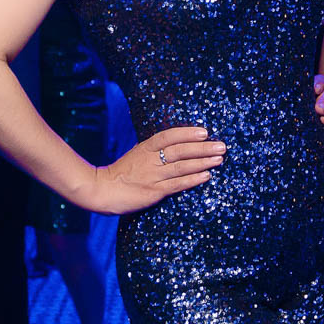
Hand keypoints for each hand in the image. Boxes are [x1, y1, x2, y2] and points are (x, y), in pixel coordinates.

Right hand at [81, 126, 226, 213]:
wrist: (101, 190)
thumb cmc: (121, 173)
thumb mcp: (137, 156)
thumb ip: (154, 152)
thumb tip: (180, 146)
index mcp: (145, 148)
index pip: (169, 136)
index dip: (187, 133)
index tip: (204, 132)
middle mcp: (150, 160)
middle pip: (180, 150)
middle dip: (203, 148)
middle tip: (222, 146)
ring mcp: (152, 176)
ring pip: (181, 166)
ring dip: (203, 162)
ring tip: (219, 159)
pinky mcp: (153, 192)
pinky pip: (177, 184)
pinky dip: (193, 180)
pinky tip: (206, 176)